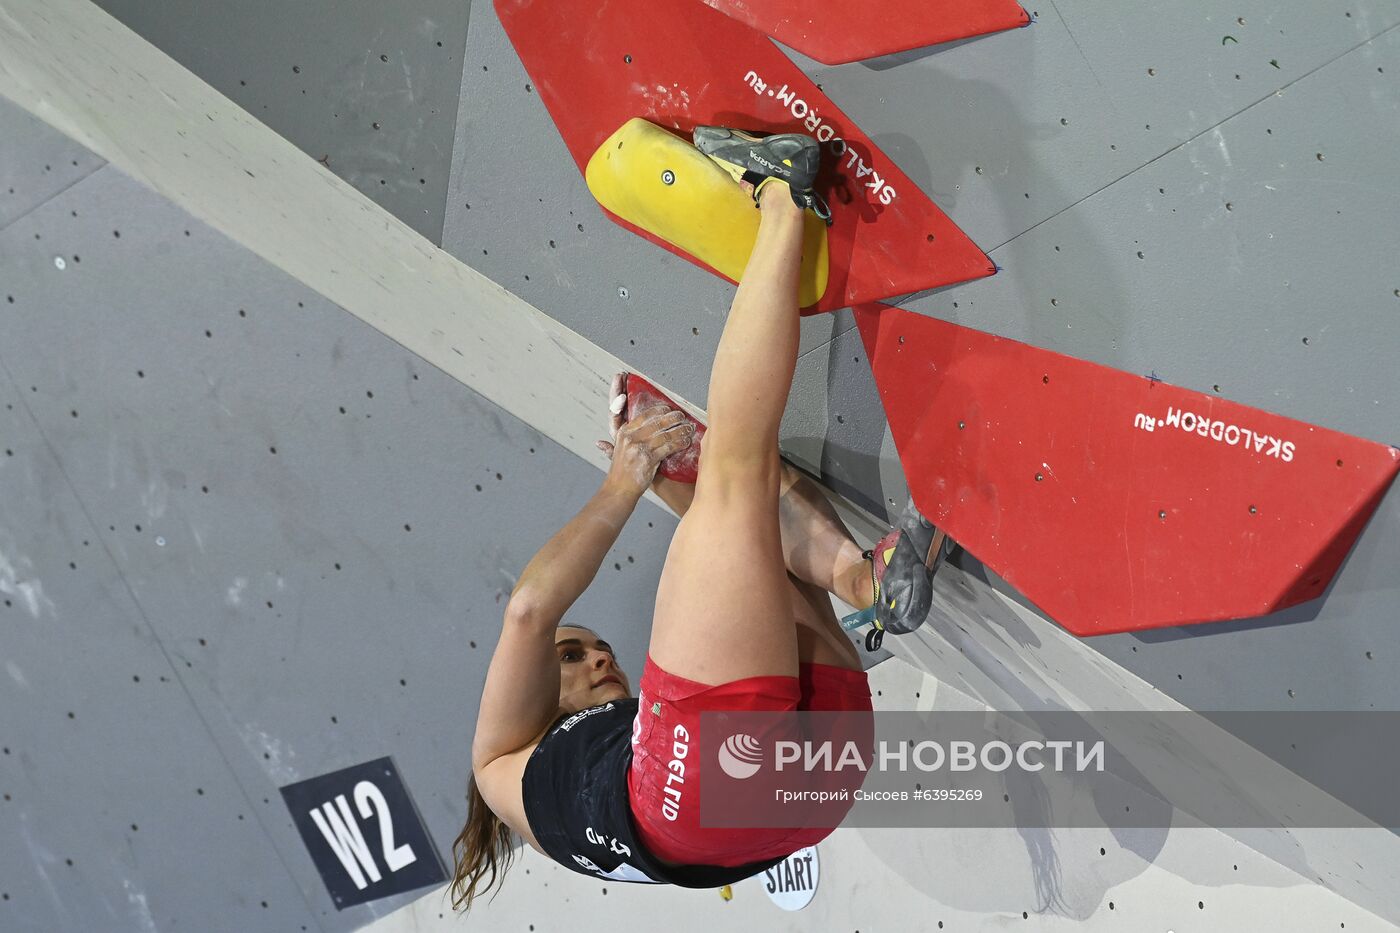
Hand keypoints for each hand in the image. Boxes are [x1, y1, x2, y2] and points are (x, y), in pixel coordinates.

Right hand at [596, 373, 695, 493]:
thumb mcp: (614, 454)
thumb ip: (611, 445)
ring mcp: (640, 448)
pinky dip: (680, 443)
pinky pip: (669, 447)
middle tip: (682, 417)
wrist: (619, 490)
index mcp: (624, 432)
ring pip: (666, 434)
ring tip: (689, 429)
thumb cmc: (620, 472)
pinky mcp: (649, 459)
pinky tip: (686, 442)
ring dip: (680, 430)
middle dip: (673, 418)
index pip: (644, 415)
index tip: (669, 408)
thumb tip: (600, 443)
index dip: (659, 410)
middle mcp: (631, 437)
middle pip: (657, 422)